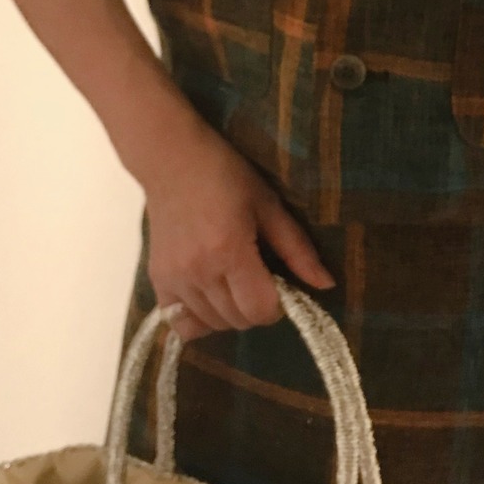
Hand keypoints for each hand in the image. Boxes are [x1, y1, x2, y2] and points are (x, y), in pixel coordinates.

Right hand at [141, 123, 334, 341]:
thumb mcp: (269, 205)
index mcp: (230, 251)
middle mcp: (199, 272)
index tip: (280, 285)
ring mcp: (174, 279)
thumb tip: (327, 285)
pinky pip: (179, 324)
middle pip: (238, 320)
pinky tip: (210, 298)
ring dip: (231, 313)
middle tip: (260, 279)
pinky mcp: (157, 280)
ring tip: (235, 283)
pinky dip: (199, 320)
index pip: (260, 309)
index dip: (278, 305)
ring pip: (212, 324)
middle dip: (257, 308)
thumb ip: (297, 249)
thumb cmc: (226, 174)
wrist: (171, 159)